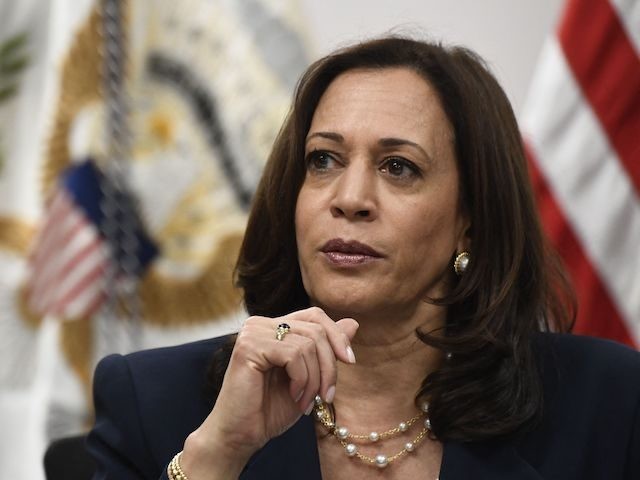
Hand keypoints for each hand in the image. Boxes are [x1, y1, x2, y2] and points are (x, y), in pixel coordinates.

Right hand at [181, 307, 358, 477]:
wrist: (241, 436)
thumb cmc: (271, 409)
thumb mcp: (309, 377)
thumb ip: (326, 350)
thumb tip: (353, 322)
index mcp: (274, 326)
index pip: (315, 315)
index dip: (337, 336)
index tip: (350, 362)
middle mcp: (261, 323)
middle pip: (316, 328)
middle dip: (329, 365)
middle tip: (326, 396)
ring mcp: (253, 332)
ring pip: (307, 343)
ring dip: (315, 379)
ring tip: (307, 402)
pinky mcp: (248, 347)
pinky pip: (293, 354)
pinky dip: (302, 380)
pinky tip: (294, 396)